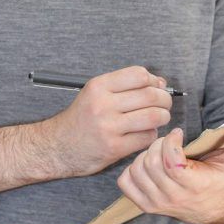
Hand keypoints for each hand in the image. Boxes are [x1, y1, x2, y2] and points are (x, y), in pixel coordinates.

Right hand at [50, 66, 171, 176]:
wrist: (58, 146)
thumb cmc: (81, 119)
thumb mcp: (95, 94)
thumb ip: (125, 86)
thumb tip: (160, 82)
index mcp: (98, 86)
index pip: (139, 75)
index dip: (154, 81)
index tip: (156, 87)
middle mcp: (103, 105)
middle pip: (150, 95)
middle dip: (164, 99)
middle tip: (164, 104)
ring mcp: (109, 127)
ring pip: (153, 116)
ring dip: (163, 116)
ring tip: (159, 118)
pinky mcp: (114, 148)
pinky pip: (147, 137)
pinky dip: (152, 134)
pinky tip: (144, 133)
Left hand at [116, 124, 223, 223]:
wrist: (211, 207)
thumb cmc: (220, 180)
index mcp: (194, 186)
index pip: (170, 163)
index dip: (170, 142)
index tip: (178, 133)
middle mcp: (173, 198)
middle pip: (151, 163)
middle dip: (158, 144)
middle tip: (168, 141)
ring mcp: (157, 203)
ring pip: (137, 170)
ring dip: (145, 154)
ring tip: (159, 151)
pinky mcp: (145, 205)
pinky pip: (125, 182)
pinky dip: (132, 169)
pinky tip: (147, 164)